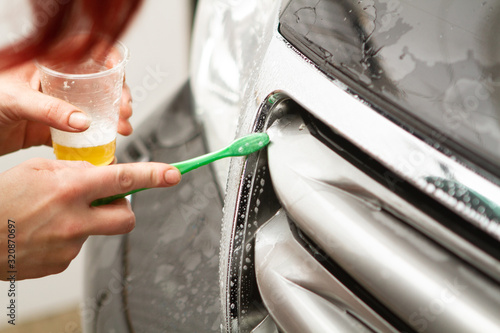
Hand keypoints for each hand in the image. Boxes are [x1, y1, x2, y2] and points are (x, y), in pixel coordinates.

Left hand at [0, 61, 132, 155]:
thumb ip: (51, 110)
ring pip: (93, 111)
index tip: (121, 78)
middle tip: (125, 112)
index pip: (86, 56)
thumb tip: (83, 121)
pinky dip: (94, 140)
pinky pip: (79, 134)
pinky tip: (104, 144)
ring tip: (121, 130)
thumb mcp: (16, 98)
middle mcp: (55, 86)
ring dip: (111, 120)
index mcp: (47, 67)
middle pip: (97, 86)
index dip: (109, 62)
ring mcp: (56, 108)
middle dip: (117, 98)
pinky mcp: (51, 130)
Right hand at [0, 158, 180, 279]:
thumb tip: (102, 172)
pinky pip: (76, 247)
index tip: (174, 174)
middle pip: (126, 218)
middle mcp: (74, 219)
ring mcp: (69, 245)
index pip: (124, 180)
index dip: (154, 176)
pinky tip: (44, 232)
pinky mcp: (60, 263)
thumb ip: (76, 170)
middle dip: (123, 209)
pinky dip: (67, 238)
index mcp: (70, 189)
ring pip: (97, 231)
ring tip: (53, 217)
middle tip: (106, 202)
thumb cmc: (0, 199)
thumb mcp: (37, 169)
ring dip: (86, 221)